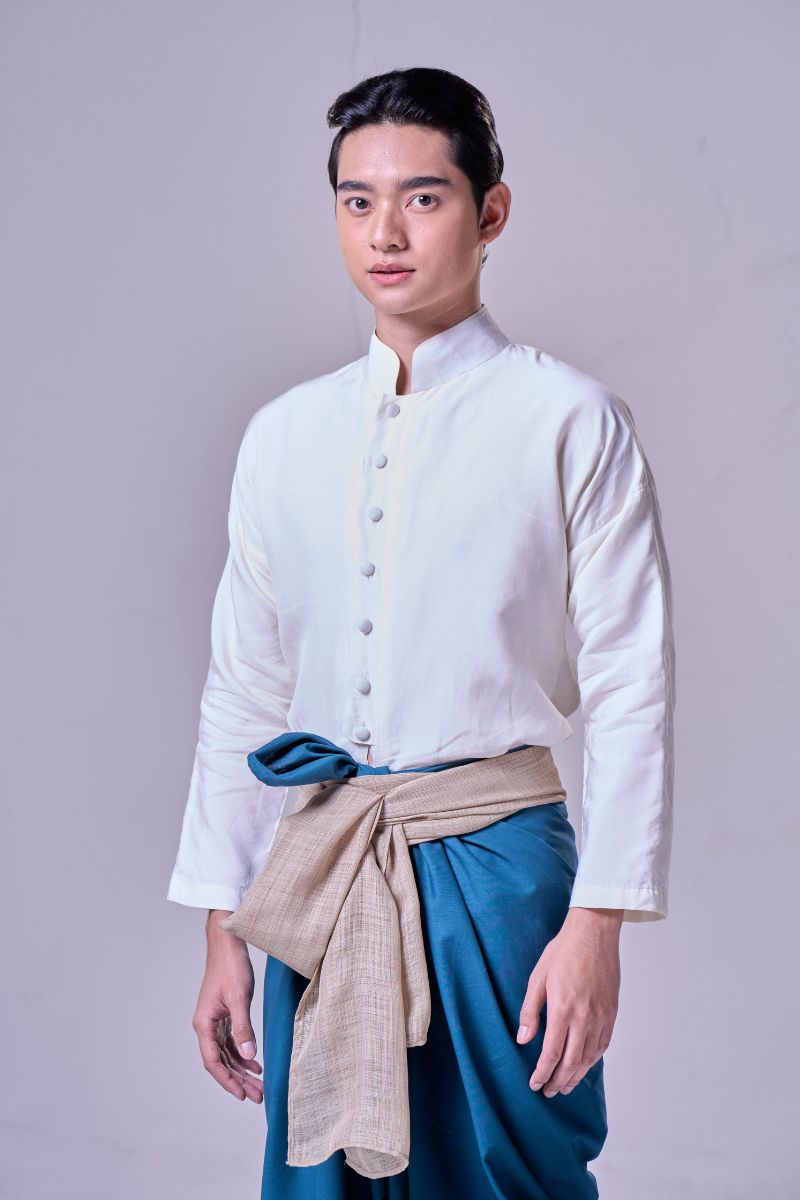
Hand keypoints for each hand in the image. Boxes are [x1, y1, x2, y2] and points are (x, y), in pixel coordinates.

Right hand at [191, 909, 263, 1102]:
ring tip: (259, 1086)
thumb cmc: (231, 967)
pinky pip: (232, 1042)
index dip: (227, 1080)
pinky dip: (243, 1054)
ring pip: (227, 1054)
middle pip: (221, 1061)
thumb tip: (249, 1056)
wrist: (227, 944)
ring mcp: (215, 1021)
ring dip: (242, 1070)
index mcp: (204, 1024)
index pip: (213, 1061)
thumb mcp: (240, 997)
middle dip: (239, 1080)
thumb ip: (243, 1027)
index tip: (241, 1095)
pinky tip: (256, 1064)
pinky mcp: (224, 1015)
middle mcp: (207, 1026)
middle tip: (257, 1096)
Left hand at [516, 907, 621, 1096]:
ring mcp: (601, 1016)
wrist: (594, 933)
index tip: (535, 1084)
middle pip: (572, 1062)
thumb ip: (530, 1011)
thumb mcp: (537, 978)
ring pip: (589, 1057)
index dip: (543, 1073)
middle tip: (548, 1092)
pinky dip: (592, 1060)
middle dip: (558, 1081)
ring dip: (576, 1076)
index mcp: (563, 1008)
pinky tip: (584, 1065)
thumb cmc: (562, 951)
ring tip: (564, 1086)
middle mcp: (585, 1017)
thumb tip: (523, 1040)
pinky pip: (603, 1045)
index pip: (552, 1053)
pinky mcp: (612, 1013)